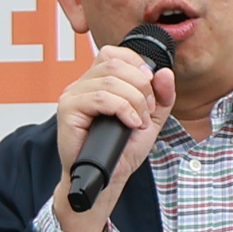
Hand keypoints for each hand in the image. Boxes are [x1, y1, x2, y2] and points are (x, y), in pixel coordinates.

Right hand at [49, 47, 174, 231]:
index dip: (137, 64)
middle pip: (115, 63)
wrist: (107, 178)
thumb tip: (164, 72)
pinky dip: (123, 109)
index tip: (151, 88)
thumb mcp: (151, 119)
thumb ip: (161, 96)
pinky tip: (130, 124)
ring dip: (135, 101)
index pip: (115, 53)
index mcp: (98, 81)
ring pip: (110, 80)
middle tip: (147, 110)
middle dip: (141, 86)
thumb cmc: (122, 151)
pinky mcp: (68, 109)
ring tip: (139, 121)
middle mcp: (82, 84)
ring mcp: (73, 95)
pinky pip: (99, 98)